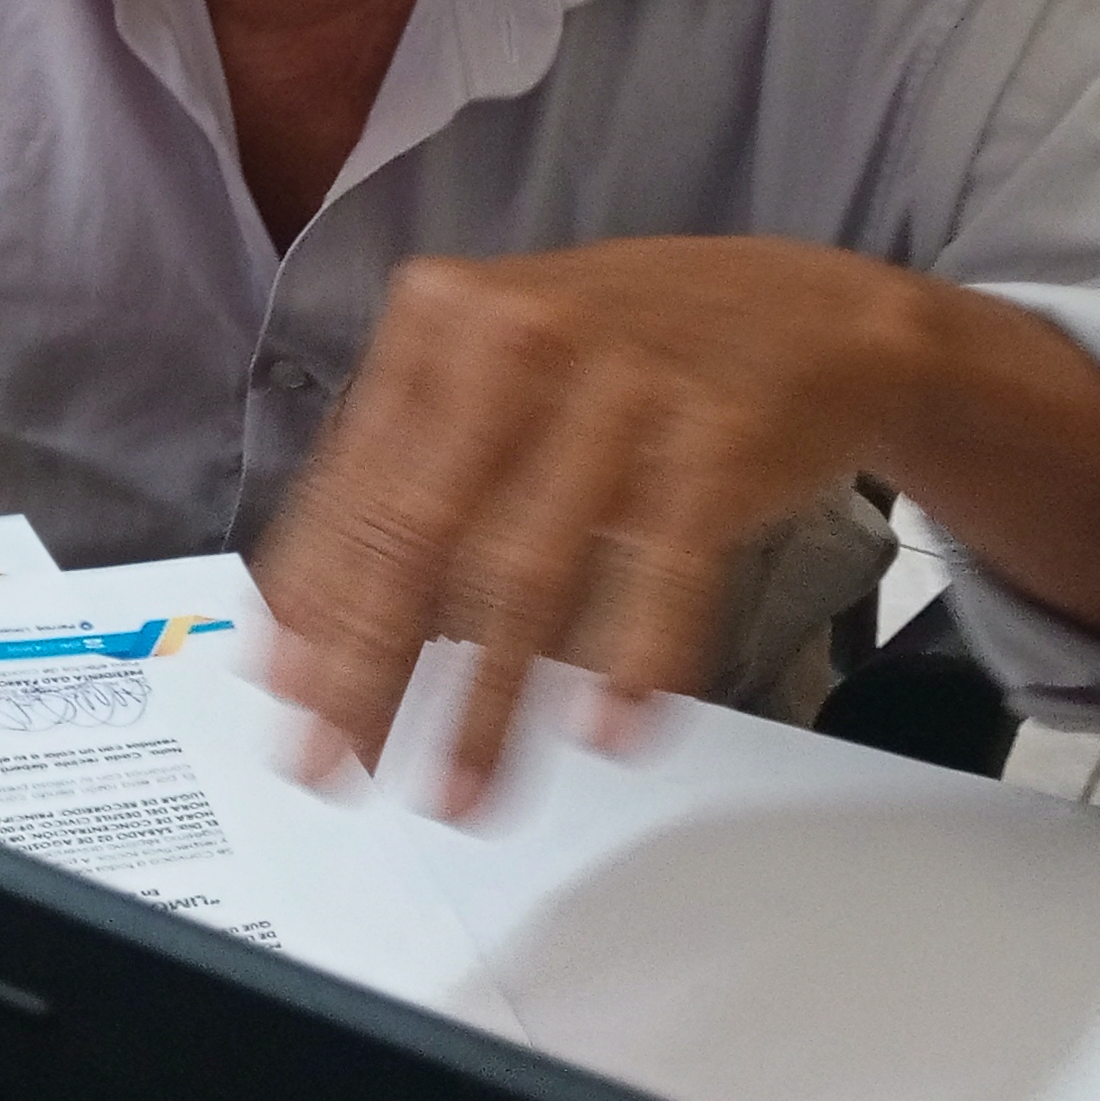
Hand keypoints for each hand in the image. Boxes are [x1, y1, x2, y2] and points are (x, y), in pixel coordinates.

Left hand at [255, 238, 1099, 818]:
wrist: (813, 310)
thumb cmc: (630, 356)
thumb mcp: (499, 372)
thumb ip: (404, 475)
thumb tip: (299, 629)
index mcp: (441, 322)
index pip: (356, 485)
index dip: (314, 604)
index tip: (286, 701)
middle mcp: (518, 338)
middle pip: (423, 530)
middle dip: (372, 666)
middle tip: (341, 765)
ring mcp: (622, 383)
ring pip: (529, 568)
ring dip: (490, 700)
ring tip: (460, 790)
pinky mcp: (719, 433)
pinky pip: (664, 564)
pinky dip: (634, 654)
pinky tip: (608, 730)